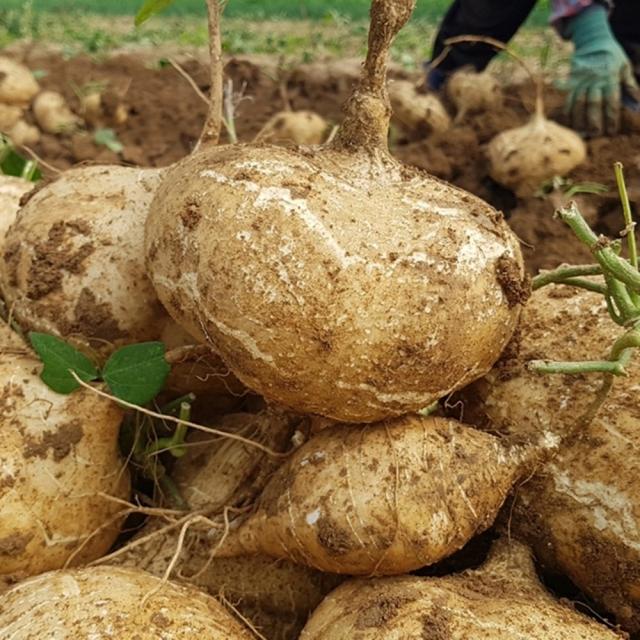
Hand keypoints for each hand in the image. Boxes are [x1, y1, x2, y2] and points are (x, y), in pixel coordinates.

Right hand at [565, 5, 639, 135]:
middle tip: (596, 134)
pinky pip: (568, 98)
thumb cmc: (611, 54)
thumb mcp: (624, 66)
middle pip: (594, 103)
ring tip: (581, 132)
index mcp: (610, 77)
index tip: (612, 130)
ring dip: (580, 119)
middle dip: (595, 120)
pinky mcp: (571, 81)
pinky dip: (568, 110)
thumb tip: (636, 102)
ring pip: (579, 103)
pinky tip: (569, 122)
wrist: (592, 39)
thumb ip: (629, 85)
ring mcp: (581, 81)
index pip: (612, 101)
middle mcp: (595, 80)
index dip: (612, 117)